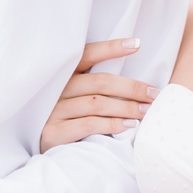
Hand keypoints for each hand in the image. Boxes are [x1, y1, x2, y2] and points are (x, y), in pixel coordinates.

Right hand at [39, 39, 159, 152]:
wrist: (39, 148)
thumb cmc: (64, 117)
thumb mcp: (72, 95)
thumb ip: (93, 84)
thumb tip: (134, 80)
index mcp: (61, 75)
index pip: (87, 54)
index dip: (111, 48)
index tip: (137, 44)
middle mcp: (55, 89)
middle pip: (99, 82)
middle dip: (131, 87)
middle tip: (153, 94)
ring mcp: (52, 110)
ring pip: (97, 104)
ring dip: (127, 107)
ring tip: (146, 111)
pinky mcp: (52, 132)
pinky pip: (89, 125)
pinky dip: (112, 124)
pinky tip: (129, 125)